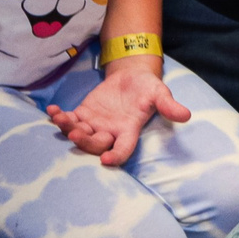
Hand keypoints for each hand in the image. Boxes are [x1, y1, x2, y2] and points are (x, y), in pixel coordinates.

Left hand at [47, 61, 191, 167]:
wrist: (132, 77)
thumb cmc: (147, 88)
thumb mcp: (159, 93)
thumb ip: (169, 105)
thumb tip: (187, 115)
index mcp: (129, 131)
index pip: (123, 148)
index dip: (116, 155)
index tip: (107, 160)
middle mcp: (110, 133)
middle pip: (96, 144)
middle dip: (85, 142)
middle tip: (76, 134)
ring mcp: (95, 125)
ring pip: (80, 134)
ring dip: (69, 129)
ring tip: (61, 120)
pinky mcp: (83, 114)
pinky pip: (69, 120)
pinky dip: (59, 117)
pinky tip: (51, 111)